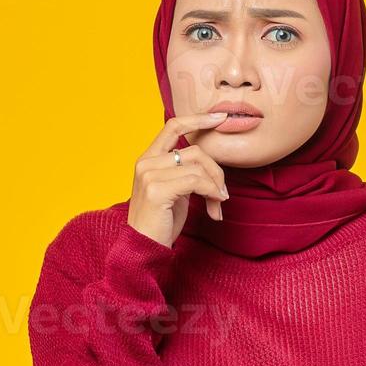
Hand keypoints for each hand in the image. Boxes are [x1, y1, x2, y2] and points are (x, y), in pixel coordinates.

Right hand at [127, 113, 230, 247]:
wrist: (144, 248)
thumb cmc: (161, 222)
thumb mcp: (174, 191)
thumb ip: (185, 172)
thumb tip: (213, 165)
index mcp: (148, 158)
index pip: (173, 125)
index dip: (198, 119)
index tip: (220, 118)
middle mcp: (145, 162)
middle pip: (195, 150)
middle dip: (217, 172)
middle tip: (222, 195)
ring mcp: (149, 174)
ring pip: (198, 166)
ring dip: (215, 187)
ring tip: (216, 206)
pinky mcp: (156, 189)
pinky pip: (196, 181)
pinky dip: (211, 192)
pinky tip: (214, 207)